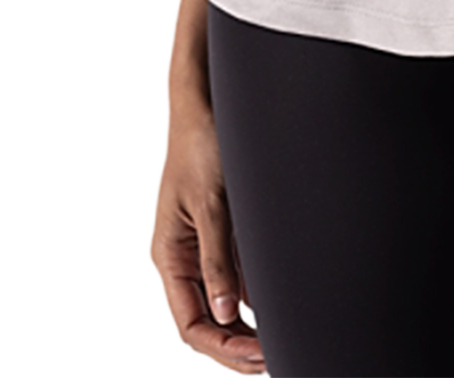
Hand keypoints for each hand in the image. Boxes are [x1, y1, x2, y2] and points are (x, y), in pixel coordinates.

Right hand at [152, 100, 269, 371]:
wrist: (208, 101)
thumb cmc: (201, 144)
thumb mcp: (210, 203)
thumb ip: (217, 258)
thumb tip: (225, 311)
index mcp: (170, 256)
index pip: (191, 324)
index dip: (222, 348)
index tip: (258, 356)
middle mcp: (186, 258)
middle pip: (209, 322)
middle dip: (238, 346)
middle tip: (276, 359)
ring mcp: (207, 247)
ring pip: (226, 303)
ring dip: (250, 325)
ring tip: (283, 341)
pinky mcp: (226, 231)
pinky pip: (240, 275)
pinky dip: (258, 295)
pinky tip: (282, 304)